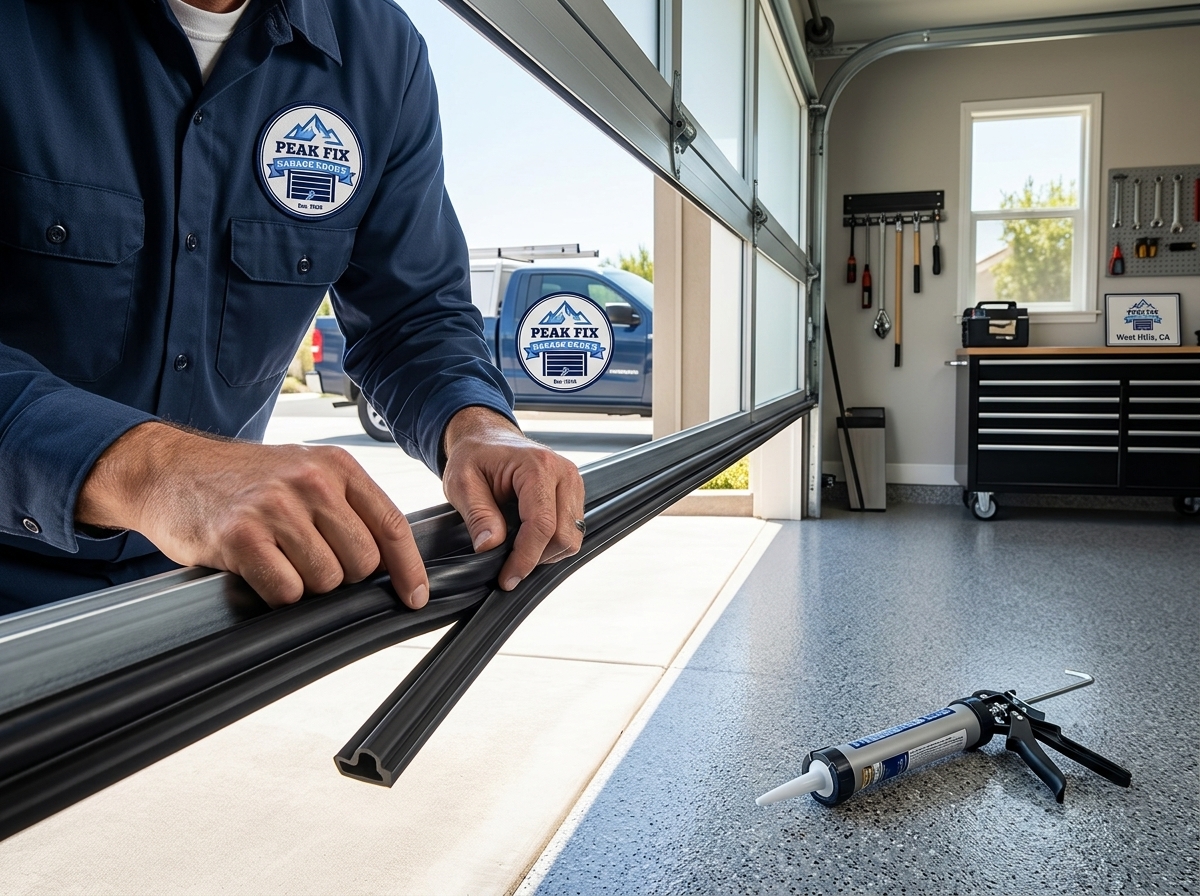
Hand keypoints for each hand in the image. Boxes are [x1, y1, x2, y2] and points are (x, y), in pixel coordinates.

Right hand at [76, 422, 428, 608]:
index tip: (414, 597)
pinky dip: (276, 593)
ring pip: (326, 580)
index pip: (392, 526)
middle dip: (342, 576)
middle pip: (362, 562)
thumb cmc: (244, 479)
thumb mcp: (304, 473)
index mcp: (337, 465)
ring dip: (305, 584)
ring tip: (278, 559)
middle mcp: (311, 481)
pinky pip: (285, 591)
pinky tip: (258, 570)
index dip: (409, 569)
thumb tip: (390, 561)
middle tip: (307, 562)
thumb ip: (346, 506)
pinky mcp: (241, 536)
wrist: (171, 469)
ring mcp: (276, 506)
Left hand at [441, 407, 583, 590]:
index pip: (542, 525)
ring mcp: (574, 483)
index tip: (507, 579)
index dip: (525, 558)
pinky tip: (529, 540)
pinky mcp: (575, 493)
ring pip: (573, 537)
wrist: (488, 439)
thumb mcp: (462, 483)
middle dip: (536, 559)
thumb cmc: (474, 456)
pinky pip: (572, 530)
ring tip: (517, 550)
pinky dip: (552, 544)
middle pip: (564, 536)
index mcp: (538, 466)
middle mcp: (564, 473)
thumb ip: (477, 514)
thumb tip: (490, 546)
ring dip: (546, 553)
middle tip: (508, 568)